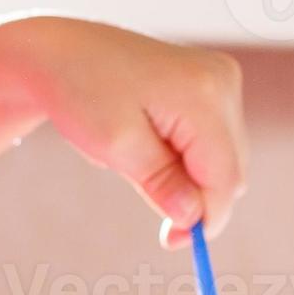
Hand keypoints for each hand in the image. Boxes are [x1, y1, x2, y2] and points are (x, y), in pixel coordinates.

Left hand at [0, 16, 247, 248]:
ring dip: (189, 177)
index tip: (175, 243)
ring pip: (224, 159)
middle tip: (156, 217)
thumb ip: (161, 183)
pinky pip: (214, 141)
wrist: (62, 51)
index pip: (226, 176)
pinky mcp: (213, 84)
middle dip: (197, 199)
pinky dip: (187, 157)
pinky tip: (152, 144)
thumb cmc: (82, 91)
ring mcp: (221, 79)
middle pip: (231, 169)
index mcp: (202, 93)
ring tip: (139, 162)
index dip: (207, 218)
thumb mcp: (116, 145)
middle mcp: (222, 81)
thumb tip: (194, 219)